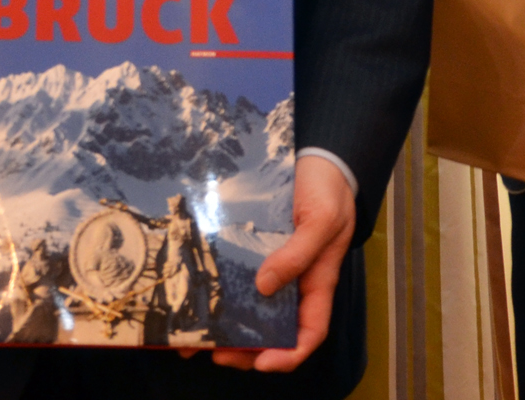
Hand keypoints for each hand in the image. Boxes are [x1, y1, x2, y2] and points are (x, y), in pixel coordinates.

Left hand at [211, 153, 352, 371]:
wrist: (318, 161)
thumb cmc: (329, 192)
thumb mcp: (322, 220)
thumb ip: (298, 254)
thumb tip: (265, 285)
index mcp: (317, 283)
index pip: (309, 331)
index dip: (289, 354)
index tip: (263, 363)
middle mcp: (293, 283)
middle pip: (274, 330)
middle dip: (247, 350)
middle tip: (217, 354)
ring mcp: (272, 267)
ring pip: (250, 309)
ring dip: (226, 327)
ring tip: (195, 337)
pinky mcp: (253, 250)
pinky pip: (235, 278)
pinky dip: (218, 292)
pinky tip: (194, 296)